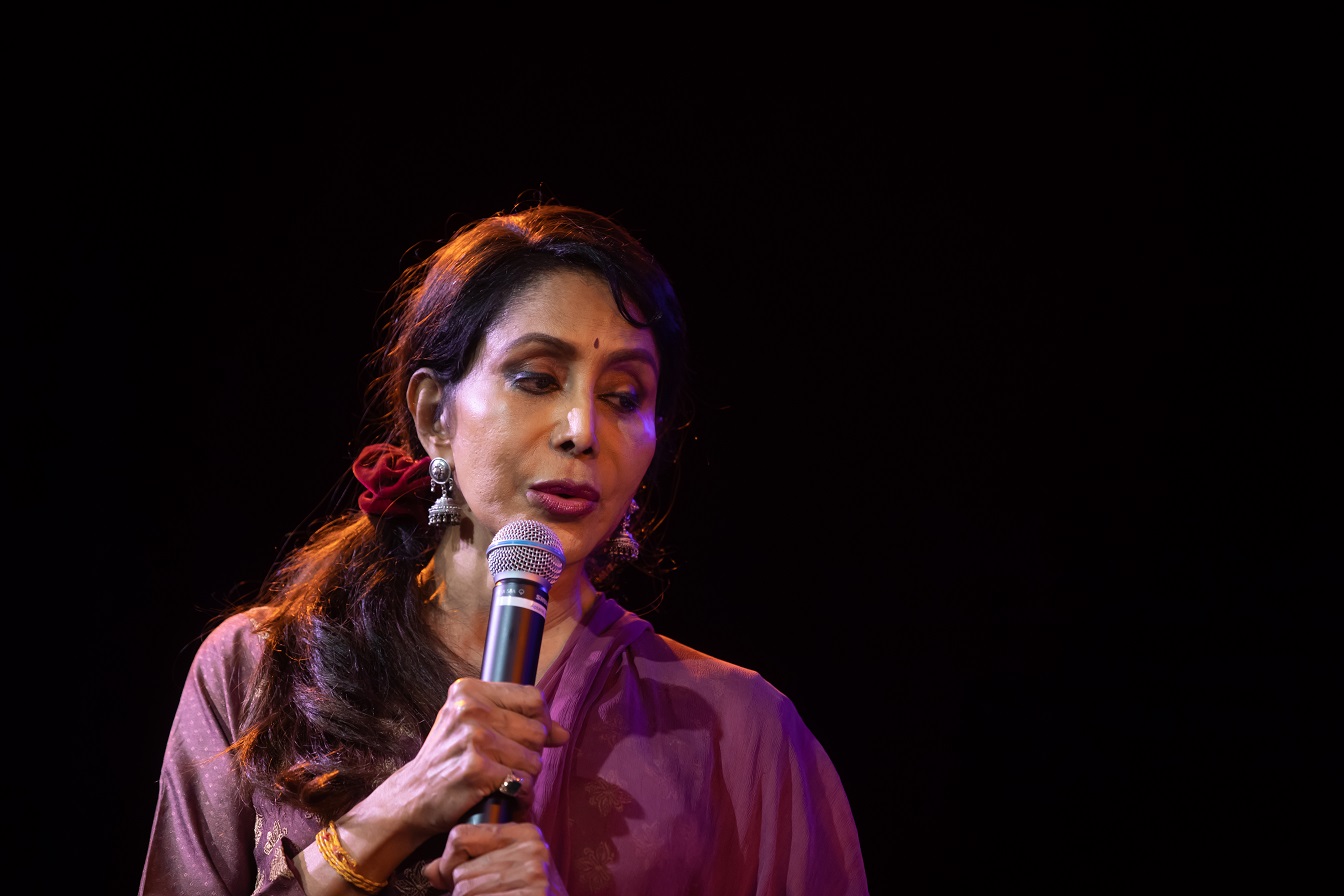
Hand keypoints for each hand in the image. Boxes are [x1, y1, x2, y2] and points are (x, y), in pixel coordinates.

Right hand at [383, 678, 568, 838]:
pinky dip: (519, 794)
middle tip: (509, 764)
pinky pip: (524, 782)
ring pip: (534, 759)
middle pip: (537, 731)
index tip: (529, 737)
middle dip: (531, 753)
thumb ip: (519, 721)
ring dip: (525, 776)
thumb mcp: (476, 727)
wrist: (413, 797)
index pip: (533, 698)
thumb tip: (563, 733)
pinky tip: (502, 794)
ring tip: (503, 780)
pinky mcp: (476, 769)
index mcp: (469, 690)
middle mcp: (470, 709)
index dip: (541, 721)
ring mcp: (473, 738)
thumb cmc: (449, 759)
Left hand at [422, 822, 567, 894]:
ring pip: (465, 892)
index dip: (451, 861)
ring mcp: (533, 876)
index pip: (460, 836)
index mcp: (525, 832)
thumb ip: (472, 862)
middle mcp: (532, 849)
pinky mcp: (532, 895)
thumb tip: (430, 871)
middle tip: (484, 894)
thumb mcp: (507, 868)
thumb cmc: (529, 892)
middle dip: (462, 891)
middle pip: (460, 871)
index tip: (457, 876)